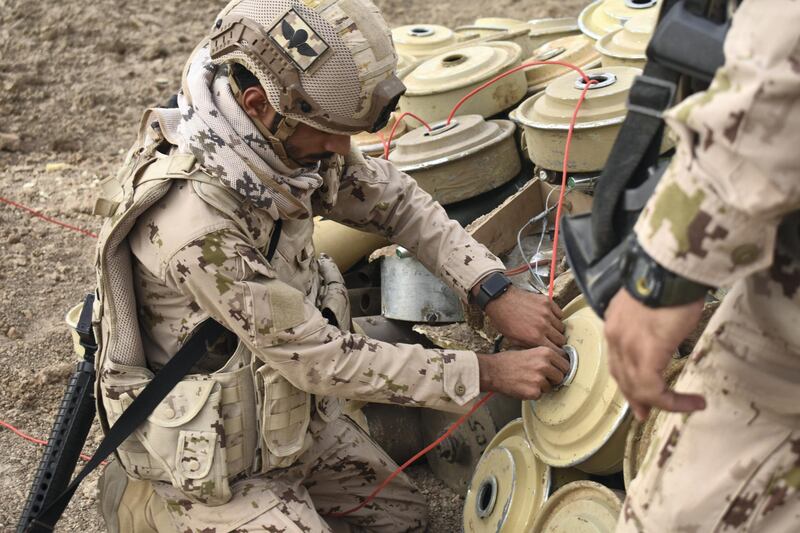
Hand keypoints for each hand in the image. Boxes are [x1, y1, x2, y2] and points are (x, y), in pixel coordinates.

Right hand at [477, 347, 569, 399]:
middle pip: (562, 376)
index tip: (557, 371)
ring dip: (542, 386)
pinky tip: (523, 386)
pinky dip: (533, 393)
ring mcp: (540, 379)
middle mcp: (544, 365)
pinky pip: (540, 395)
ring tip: (528, 380)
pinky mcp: (534, 392)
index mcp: (545, 352)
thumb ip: (545, 356)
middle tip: (542, 378)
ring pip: (551, 387)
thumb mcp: (529, 349)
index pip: (566, 363)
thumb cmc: (508, 360)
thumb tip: (559, 363)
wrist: (493, 371)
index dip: (560, 368)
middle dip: (554, 378)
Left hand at [483, 285, 565, 349]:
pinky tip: (548, 318)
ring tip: (548, 328)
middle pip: (561, 340)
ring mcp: (546, 313)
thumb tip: (541, 351)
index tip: (557, 352)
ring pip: (561, 327)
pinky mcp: (547, 302)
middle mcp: (543, 326)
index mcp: (534, 338)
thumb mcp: (513, 340)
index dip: (558, 353)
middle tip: (552, 340)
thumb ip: (530, 346)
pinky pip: (560, 313)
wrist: (500, 300)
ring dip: (556, 329)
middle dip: (557, 342)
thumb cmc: (504, 319)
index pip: (556, 351)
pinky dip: (556, 316)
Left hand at [605, 289, 706, 420]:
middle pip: (621, 376)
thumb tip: (665, 328)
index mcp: (615, 322)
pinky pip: (653, 389)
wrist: (670, 267)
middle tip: (645, 412)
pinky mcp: (644, 355)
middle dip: (635, 397)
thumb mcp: (655, 299)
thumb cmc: (669, 276)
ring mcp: (626, 346)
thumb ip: (651, 318)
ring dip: (658, 401)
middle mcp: (614, 336)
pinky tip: (692, 402)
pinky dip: (672, 401)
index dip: (627, 378)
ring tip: (681, 407)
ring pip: (636, 386)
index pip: (617, 358)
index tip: (639, 391)